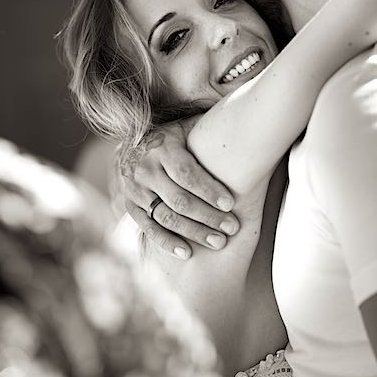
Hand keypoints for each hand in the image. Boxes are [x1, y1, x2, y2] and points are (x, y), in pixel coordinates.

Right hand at [117, 122, 238, 258]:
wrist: (134, 141)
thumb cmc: (175, 135)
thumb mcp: (188, 126)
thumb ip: (209, 129)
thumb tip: (245, 123)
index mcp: (161, 148)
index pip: (186, 173)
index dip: (208, 190)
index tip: (231, 204)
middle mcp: (144, 169)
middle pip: (179, 199)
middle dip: (208, 216)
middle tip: (232, 228)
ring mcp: (135, 189)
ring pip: (166, 216)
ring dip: (194, 233)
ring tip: (219, 242)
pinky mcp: (130, 205)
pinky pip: (148, 228)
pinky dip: (167, 243)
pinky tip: (188, 253)